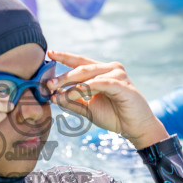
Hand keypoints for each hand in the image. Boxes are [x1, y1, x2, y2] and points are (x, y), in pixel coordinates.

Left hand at [44, 50, 169, 149]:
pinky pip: (98, 84)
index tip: (50, 54)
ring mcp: (117, 74)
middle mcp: (110, 69)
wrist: (135, 128)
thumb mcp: (88, 108)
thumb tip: (53, 96)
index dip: (65, 57)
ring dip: (70, 82)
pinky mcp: (122, 84)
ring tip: (56, 89)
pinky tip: (72, 93)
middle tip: (48, 83)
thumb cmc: (114, 116)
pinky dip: (84, 88)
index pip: (80, 61)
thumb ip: (72, 101)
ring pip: (88, 74)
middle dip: (63, 75)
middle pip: (81, 67)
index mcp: (102, 71)